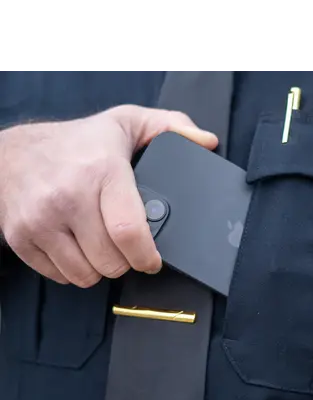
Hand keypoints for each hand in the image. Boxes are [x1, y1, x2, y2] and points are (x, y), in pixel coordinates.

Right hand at [0, 105, 217, 286]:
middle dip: (127, 261)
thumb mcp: (128, 122)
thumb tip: (207, 141)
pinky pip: (60, 277)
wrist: (13, 153)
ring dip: (100, 268)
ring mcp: (39, 220)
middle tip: (128, 246)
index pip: (129, 231)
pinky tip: (80, 248)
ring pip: (85, 275)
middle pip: (110, 261)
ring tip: (104, 246)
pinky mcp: (21, 238)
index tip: (154, 260)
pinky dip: (74, 270)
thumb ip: (172, 127)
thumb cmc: (79, 142)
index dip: (148, 256)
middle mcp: (67, 196)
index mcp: (101, 170)